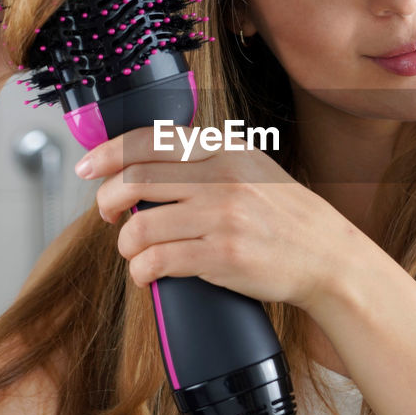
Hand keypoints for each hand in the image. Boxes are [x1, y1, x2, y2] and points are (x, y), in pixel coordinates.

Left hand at [77, 126, 369, 309]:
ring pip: (140, 226)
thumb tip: (147, 164)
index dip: (108, 153)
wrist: (328, 258)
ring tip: (135, 252)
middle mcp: (221, 176)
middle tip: (107, 215)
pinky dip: (141, 272)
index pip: (150, 140)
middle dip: (107, 200)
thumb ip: (208, 159)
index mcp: (225, 149)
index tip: (86, 168)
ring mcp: (222, 216)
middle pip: (134, 179)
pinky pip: (157, 261)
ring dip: (126, 244)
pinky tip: (148, 275)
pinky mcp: (221, 256)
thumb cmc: (287, 218)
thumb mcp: (253, 169)